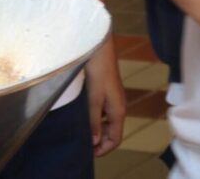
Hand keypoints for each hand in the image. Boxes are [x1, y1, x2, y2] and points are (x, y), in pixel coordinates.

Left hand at [84, 41, 126, 156]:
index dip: (104, 149)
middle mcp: (118, 106)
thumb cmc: (98, 68)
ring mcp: (113, 98)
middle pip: (112, 132)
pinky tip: (82, 116)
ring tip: (81, 133)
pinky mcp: (106, 91)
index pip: (115, 139)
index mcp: (118, 110)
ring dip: (96, 130)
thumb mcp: (93, 97)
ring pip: (107, 122)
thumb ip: (94, 119)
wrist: (99, 46)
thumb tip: (94, 140)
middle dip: (99, 142)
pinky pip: (103, 112)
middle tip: (83, 146)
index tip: (89, 153)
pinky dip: (95, 118)